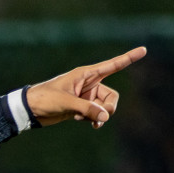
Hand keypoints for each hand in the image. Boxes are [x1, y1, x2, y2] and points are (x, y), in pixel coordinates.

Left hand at [26, 47, 146, 128]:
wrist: (29, 110)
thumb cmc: (45, 99)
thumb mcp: (67, 103)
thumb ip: (88, 109)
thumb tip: (105, 117)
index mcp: (86, 74)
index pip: (112, 65)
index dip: (128, 58)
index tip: (144, 49)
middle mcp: (88, 84)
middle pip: (112, 96)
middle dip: (110, 107)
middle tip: (101, 116)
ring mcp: (86, 97)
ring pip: (105, 107)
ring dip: (100, 115)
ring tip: (87, 121)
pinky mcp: (81, 108)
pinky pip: (96, 114)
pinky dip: (94, 119)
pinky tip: (86, 123)